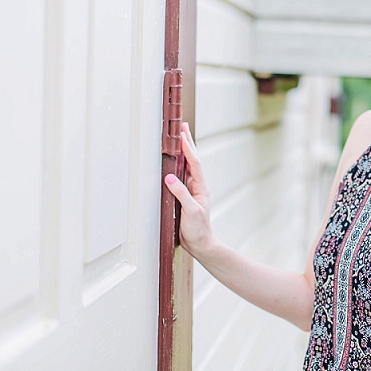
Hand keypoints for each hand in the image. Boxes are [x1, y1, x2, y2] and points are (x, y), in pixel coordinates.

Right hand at [164, 122, 212, 256]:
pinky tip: (175, 160)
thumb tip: (169, 177)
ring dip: (184, 151)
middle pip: (193, 160)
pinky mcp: (186, 196)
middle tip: (183, 126)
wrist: (201, 244)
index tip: (182, 134)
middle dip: (188, 143)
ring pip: (188, 166)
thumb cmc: (197, 229)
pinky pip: (182, 175)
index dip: (188, 148)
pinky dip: (179, 164)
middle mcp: (198, 186)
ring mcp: (192, 190)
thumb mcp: (190, 211)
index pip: (194, 163)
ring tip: (180, 137)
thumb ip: (181, 193)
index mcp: (201, 187)